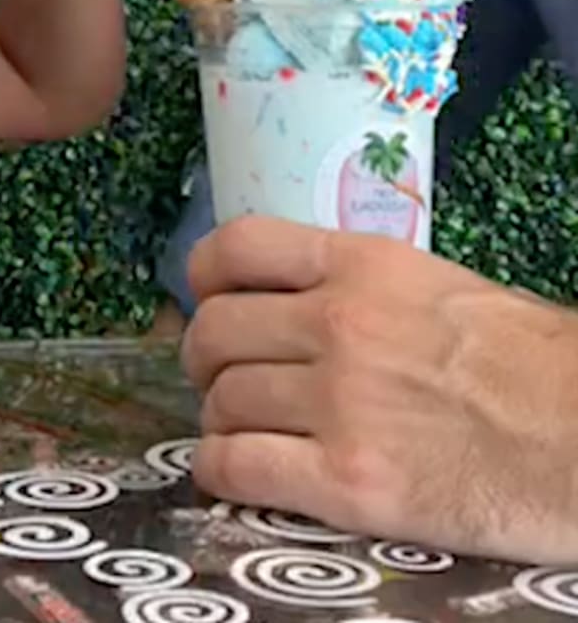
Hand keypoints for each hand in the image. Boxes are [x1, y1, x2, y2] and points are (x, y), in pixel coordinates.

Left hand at [182, 217, 577, 561]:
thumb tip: (294, 300)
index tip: (207, 300)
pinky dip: (220, 471)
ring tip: (240, 429)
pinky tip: (230, 472)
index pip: (238, 248)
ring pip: (222, 401)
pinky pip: (239, 467)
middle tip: (219, 377)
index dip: (205, 278)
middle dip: (205, 358)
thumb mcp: (435, 286)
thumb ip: (359, 286)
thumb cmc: (524, 362)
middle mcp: (338, 323)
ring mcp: (339, 402)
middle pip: (216, 330)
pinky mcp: (348, 480)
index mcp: (361, 265)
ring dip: (219, 418)